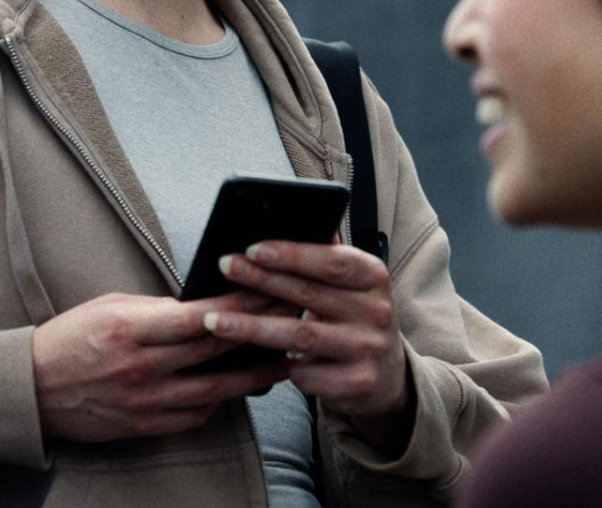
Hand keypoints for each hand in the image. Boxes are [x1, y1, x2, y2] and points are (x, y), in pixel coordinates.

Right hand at [33, 290, 292, 442]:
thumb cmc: (72, 338)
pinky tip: (238, 387)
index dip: (239, 302)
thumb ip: (159, 308)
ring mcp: (144, 402)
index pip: (198, 315)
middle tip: (289, 316)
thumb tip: (208, 303)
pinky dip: (221, 401)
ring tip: (283, 359)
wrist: (32, 389)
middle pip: (214, 350)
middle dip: (257, 330)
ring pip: (215, 390)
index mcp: (129, 329)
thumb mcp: (112, 307)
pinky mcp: (145, 427)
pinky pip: (196, 416)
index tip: (269, 287)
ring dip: (255, 375)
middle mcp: (140, 367)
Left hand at [201, 240, 411, 442]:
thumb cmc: (353, 317)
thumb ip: (324, 254)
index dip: (291, 254)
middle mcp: (377, 312)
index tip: (252, 248)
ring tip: (214, 320)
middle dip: (261, 281)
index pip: (331, 261)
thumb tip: (286, 217)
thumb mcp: (351, 283)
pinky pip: (304, 373)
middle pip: (309, 295)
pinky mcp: (357, 384)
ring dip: (252, 328)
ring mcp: (368, 350)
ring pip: (299, 337)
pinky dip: (279, 367)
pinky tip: (257, 361)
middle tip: (224, 268)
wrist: (387, 376)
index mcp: (374, 277)